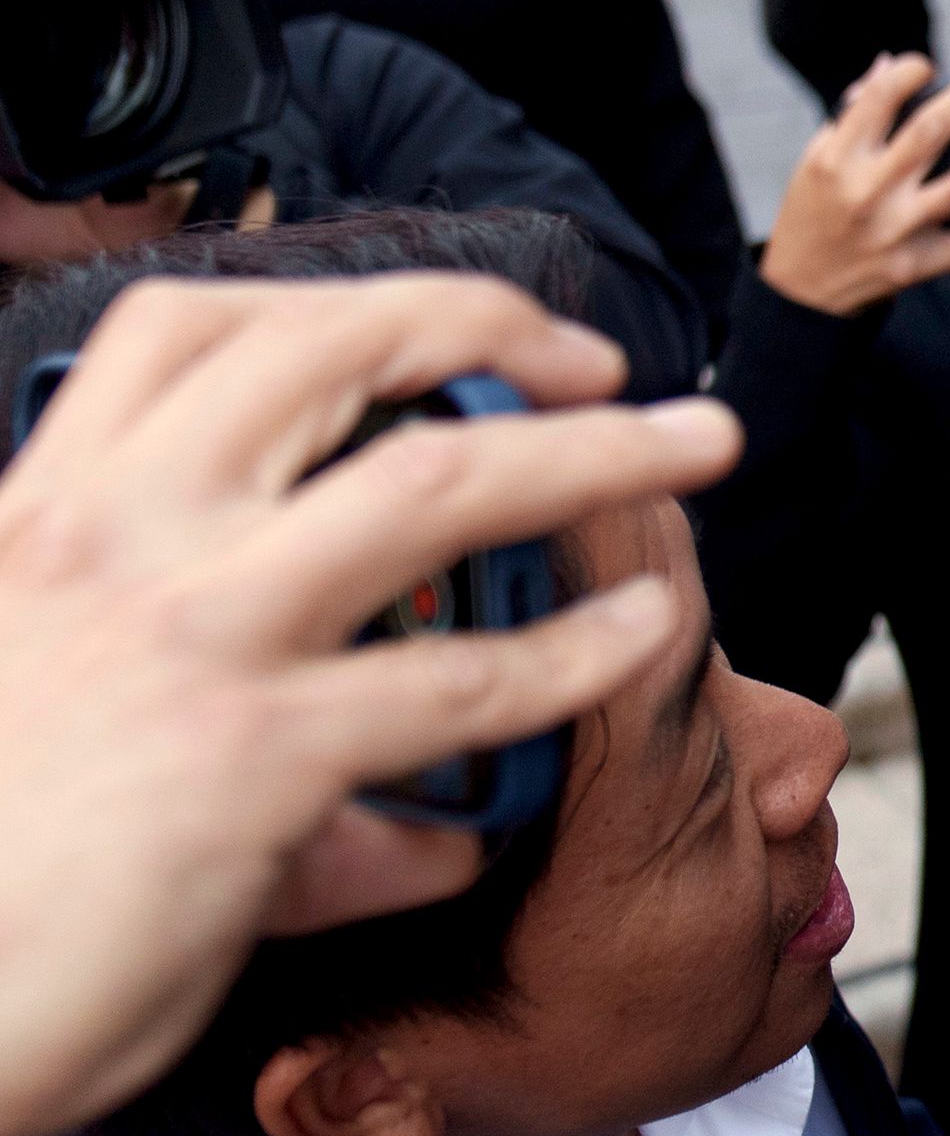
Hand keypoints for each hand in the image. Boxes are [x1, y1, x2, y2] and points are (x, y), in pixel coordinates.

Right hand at [0, 275, 737, 1135]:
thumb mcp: (63, 742)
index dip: (346, 301)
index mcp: (46, 515)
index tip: (461, 328)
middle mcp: (111, 541)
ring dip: (594, 451)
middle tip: (603, 364)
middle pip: (331, 356)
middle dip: (494, 327)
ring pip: (432, 482)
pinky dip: (579, 648)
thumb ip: (238, 742)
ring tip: (698, 445)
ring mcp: (185, 636)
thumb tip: (416, 834)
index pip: (189, 332)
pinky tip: (647, 633)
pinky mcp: (249, 754)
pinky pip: (460, 678)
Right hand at [757, 51, 949, 316]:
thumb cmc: (814, 210)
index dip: (910, 72)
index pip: (879, 99)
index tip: (930, 64)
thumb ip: (853, 112)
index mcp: (837, 156)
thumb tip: (888, 64)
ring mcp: (893, 228)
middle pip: (931, 131)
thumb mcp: (817, 157)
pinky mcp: (913, 264)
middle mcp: (866, 189)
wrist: (802, 287)